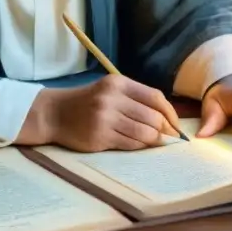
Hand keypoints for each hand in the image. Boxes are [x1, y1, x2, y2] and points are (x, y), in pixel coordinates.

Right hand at [18, 74, 182, 151]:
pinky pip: (130, 144)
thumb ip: (137, 100)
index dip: (171, 113)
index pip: (156, 97)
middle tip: (168, 137)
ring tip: (154, 142)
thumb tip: (168, 121)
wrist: (54, 113)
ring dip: (154, 141)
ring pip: (144, 133)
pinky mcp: (99, 137)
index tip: (176, 125)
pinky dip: (139, 146)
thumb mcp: (110, 91)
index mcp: (118, 83)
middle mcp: (112, 99)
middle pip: (152, 117)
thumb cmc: (87, 102)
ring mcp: (105, 118)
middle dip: (164, 130)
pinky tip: (139, 145)